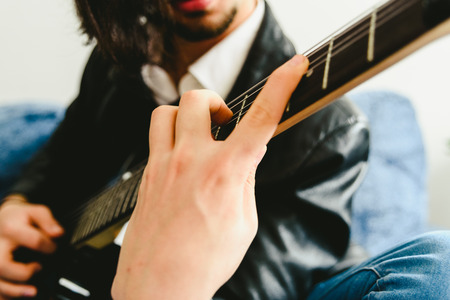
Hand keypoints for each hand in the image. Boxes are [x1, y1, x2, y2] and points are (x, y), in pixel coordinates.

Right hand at [0, 195, 63, 298]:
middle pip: (3, 266)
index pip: (33, 240)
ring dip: (14, 290)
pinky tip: (19, 295)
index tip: (54, 248)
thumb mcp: (35, 212)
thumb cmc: (19, 217)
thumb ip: (48, 221)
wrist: (1, 219)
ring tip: (33, 291)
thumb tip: (59, 234)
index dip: (49, 247)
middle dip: (23, 273)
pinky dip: (7, 295)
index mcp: (10, 229)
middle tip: (38, 268)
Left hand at [111, 54, 308, 299]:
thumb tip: (243, 158)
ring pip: (166, 111)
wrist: (158, 287)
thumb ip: (244, 182)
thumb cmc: (204, 262)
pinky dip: (171, 137)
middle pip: (198, 99)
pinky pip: (155, 138)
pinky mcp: (146, 176)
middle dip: (216, 103)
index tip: (294, 67)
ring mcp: (162, 165)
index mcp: (225, 173)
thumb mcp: (244, 223)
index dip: (282, 86)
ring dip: (188, 115)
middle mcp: (190, 160)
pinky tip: (181, 160)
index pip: (261, 119)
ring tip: (199, 135)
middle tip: (225, 123)